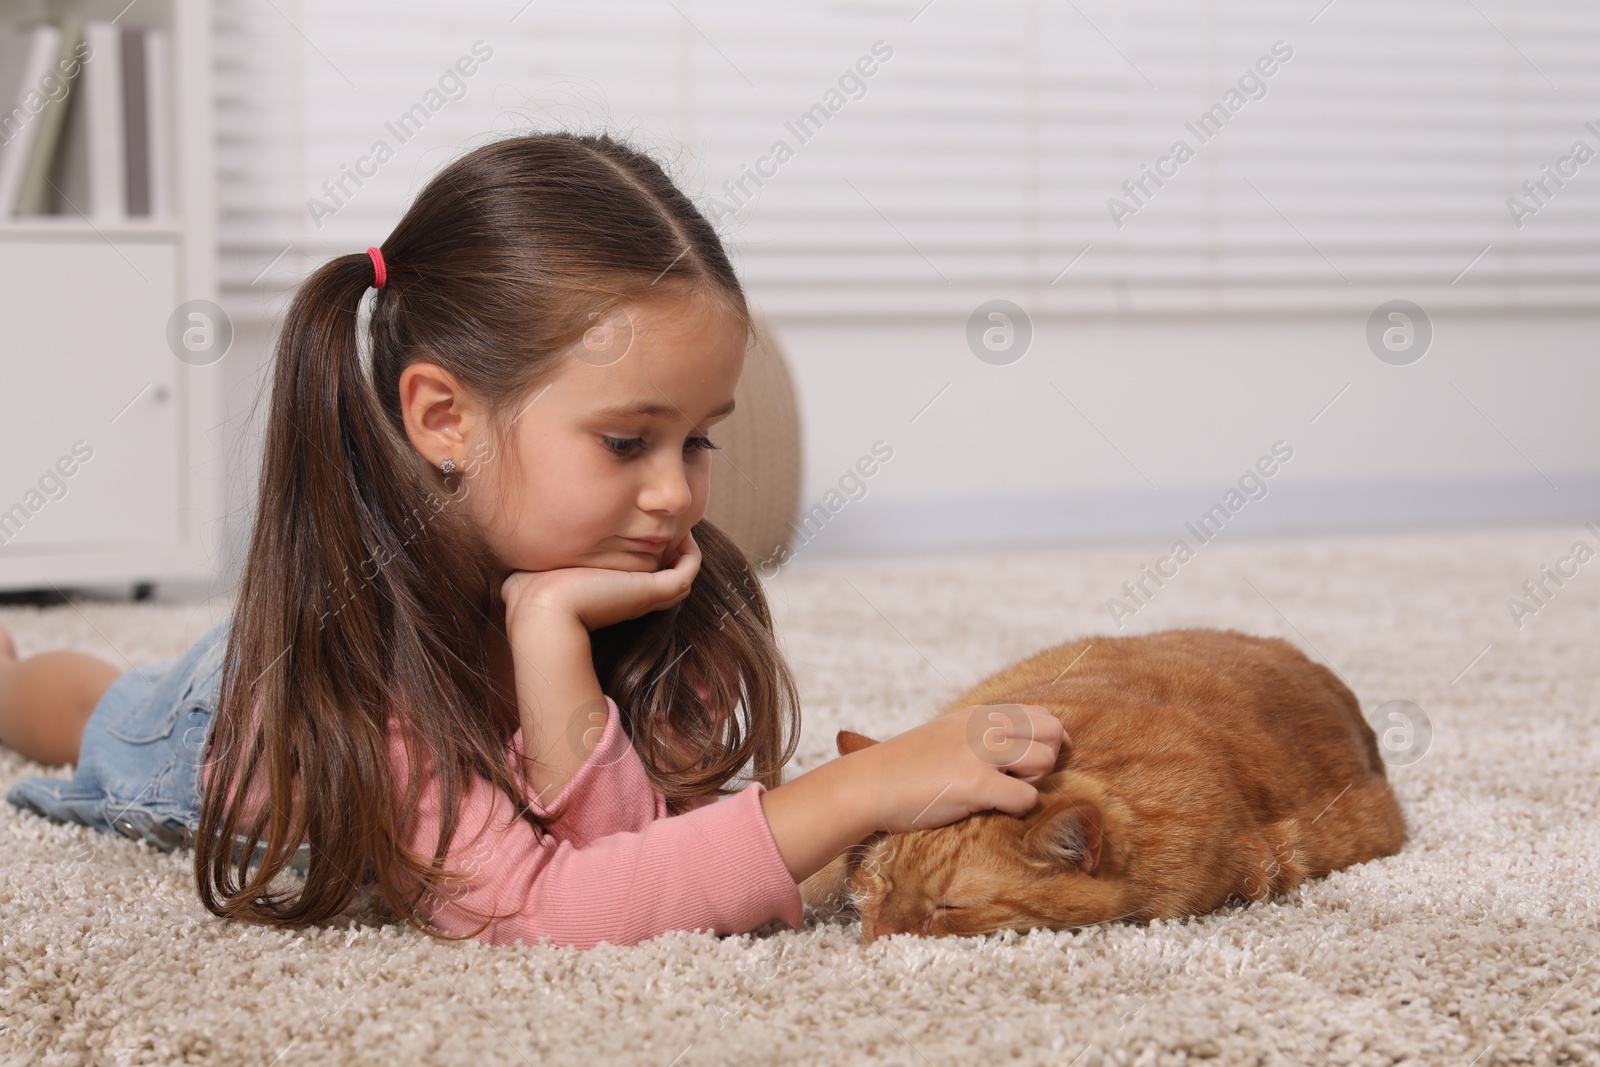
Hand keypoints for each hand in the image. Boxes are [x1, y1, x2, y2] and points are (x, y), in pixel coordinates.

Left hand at [502, 529, 701, 634]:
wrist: (543, 613)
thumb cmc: (531, 598)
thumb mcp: (529, 581)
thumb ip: (528, 577)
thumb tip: (511, 577)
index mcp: (606, 596)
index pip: (635, 582)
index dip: (643, 560)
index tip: (638, 536)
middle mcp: (629, 598)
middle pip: (664, 581)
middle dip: (669, 554)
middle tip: (666, 528)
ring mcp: (644, 596)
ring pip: (681, 577)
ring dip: (684, 552)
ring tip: (679, 527)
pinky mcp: (652, 589)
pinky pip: (687, 572)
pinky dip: (692, 554)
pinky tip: (683, 533)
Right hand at [846, 704, 1067, 833]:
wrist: (867, 786)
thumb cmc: (904, 769)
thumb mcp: (946, 735)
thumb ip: (980, 734)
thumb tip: (1020, 747)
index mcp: (978, 714)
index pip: (1040, 715)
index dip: (1049, 741)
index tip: (1036, 763)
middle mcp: (983, 726)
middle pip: (1051, 732)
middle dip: (1046, 760)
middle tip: (1019, 780)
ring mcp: (979, 752)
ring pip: (1044, 760)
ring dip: (1033, 783)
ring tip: (1003, 793)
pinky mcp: (974, 784)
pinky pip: (1026, 798)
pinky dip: (1017, 809)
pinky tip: (992, 809)